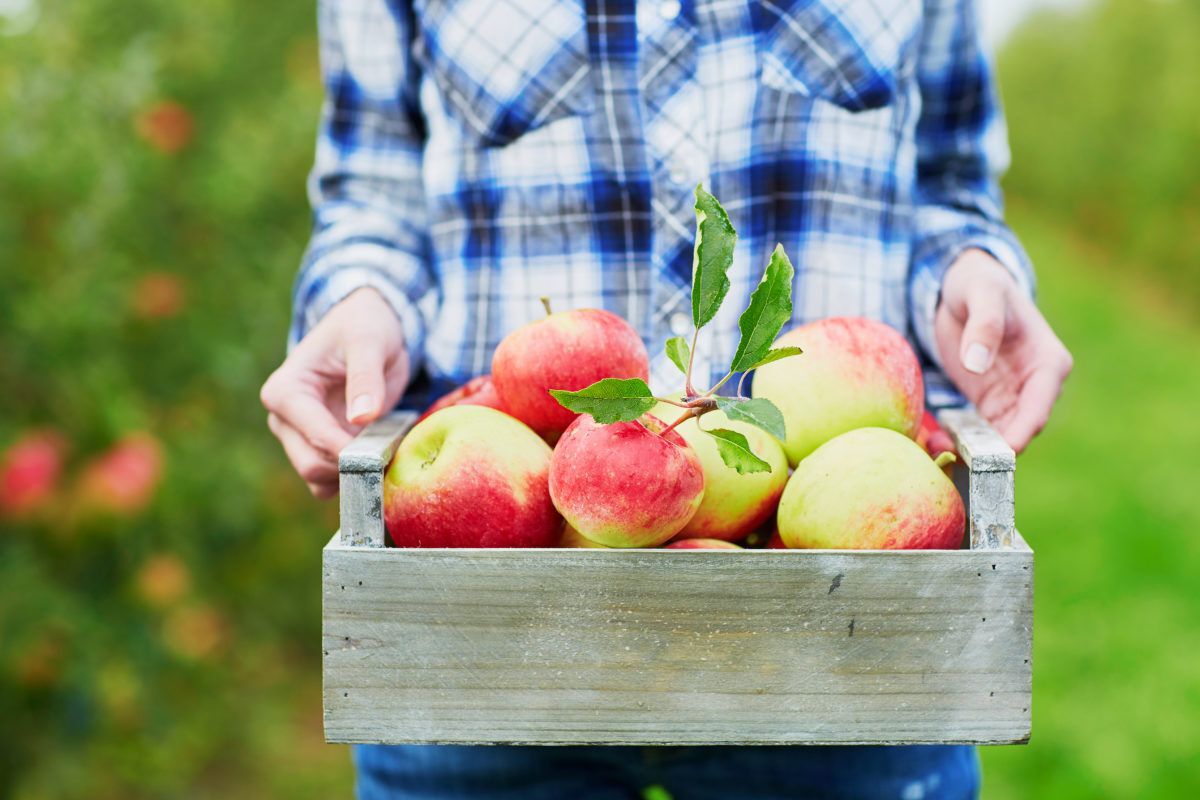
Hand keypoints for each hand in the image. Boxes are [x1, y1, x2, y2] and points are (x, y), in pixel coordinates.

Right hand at [260, 288, 409, 497]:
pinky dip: (357, 477)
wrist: (367, 328)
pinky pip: (334, 480)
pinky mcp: (319, 449)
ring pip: (320, 480)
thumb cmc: (363, 327)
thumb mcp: (368, 341)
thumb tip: (361, 417)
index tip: (383, 452)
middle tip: (391, 454)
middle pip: (312, 465)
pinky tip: (382, 456)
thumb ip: (365, 377)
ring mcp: (299, 438)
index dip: (349, 449)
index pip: (314, 434)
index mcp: (285, 391)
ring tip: (388, 452)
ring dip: (355, 476)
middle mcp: (284, 419)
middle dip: (352, 466)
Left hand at [934, 249, 1072, 453]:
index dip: (1020, 433)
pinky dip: (958, 441)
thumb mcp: (982, 294)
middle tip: (959, 461)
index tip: (998, 454)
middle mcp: (1034, 387)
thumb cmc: (980, 284)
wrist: (963, 286)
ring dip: (972, 452)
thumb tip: (977, 363)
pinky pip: (976, 431)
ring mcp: (1010, 398)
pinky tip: (933, 443)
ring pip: (997, 438)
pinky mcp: (986, 404)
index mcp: (1047, 363)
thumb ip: (985, 325)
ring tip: (938, 451)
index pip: (1039, 408)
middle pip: (1019, 431)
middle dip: (993, 451)